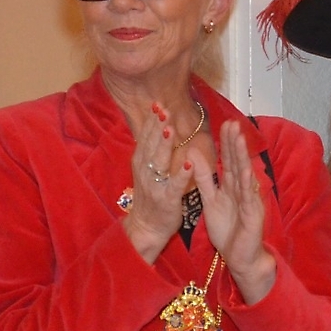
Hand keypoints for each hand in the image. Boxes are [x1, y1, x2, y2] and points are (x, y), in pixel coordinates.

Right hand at [122, 100, 195, 263]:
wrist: (146, 227)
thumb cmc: (151, 196)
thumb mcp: (148, 170)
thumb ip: (152, 150)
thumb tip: (158, 125)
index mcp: (142, 162)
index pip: (145, 137)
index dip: (151, 121)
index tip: (157, 103)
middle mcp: (146, 172)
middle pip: (151, 145)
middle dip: (157, 127)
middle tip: (163, 109)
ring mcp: (155, 186)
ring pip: (159, 163)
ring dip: (164, 146)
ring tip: (170, 130)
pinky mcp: (167, 200)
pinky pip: (175, 186)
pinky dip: (181, 175)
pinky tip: (189, 164)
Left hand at [190, 120, 274, 301]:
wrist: (241, 257)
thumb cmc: (228, 230)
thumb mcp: (211, 200)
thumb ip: (204, 179)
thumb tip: (194, 155)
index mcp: (232, 187)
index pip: (229, 160)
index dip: (227, 143)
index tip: (224, 123)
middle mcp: (243, 190)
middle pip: (238, 163)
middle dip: (235, 143)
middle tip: (232, 122)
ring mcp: (250, 201)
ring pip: (245, 175)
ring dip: (242, 157)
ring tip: (240, 139)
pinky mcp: (253, 215)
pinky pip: (248, 197)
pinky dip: (247, 183)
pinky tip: (245, 170)